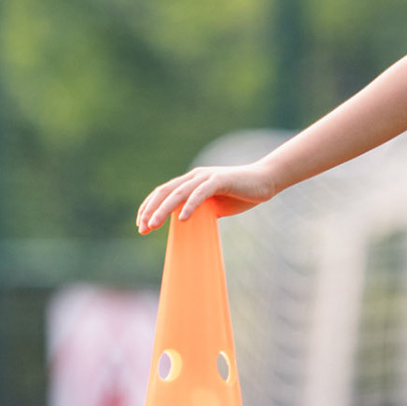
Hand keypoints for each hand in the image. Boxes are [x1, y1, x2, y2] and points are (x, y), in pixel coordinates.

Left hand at [137, 162, 278, 232]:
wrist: (265, 181)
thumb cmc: (241, 194)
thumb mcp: (215, 206)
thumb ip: (199, 211)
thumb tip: (186, 224)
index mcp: (191, 181)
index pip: (163, 193)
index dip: (149, 207)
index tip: (141, 225)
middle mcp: (195, 176)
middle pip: (165, 193)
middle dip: (150, 211)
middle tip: (142, 229)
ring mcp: (206, 177)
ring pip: (178, 193)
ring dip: (163, 210)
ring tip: (153, 225)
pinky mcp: (219, 180)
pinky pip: (200, 193)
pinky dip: (190, 205)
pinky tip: (183, 218)